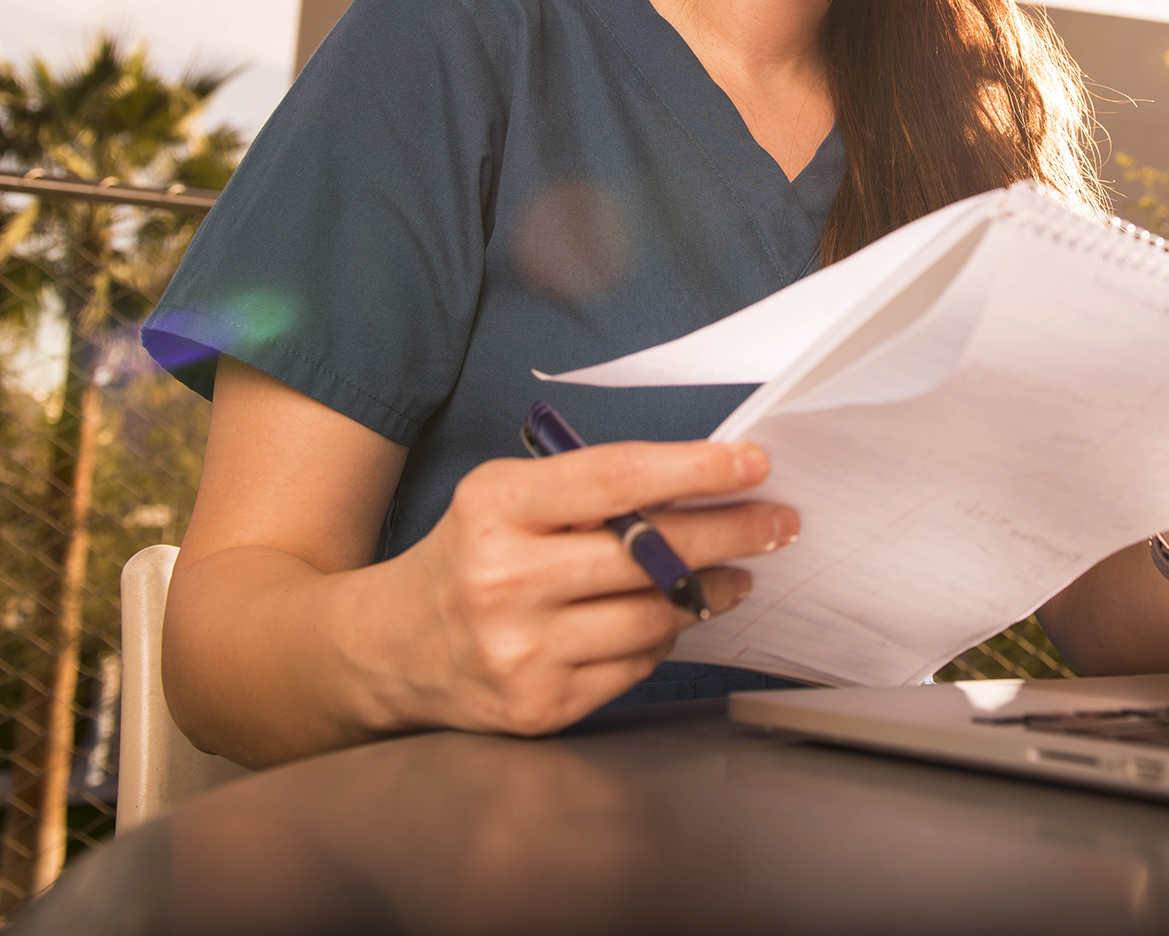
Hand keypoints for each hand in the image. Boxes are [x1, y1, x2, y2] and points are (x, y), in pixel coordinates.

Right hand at [368, 441, 796, 736]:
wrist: (390, 649)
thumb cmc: (469, 555)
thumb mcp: (506, 498)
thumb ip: (591, 492)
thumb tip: (705, 488)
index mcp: (496, 508)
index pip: (617, 480)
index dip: (695, 468)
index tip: (753, 462)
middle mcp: (504, 580)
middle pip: (650, 554)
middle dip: (731, 532)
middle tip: (778, 521)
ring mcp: (521, 652)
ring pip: (654, 618)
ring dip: (707, 593)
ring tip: (733, 575)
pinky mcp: (539, 707)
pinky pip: (635, 667)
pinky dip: (659, 640)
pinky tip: (664, 620)